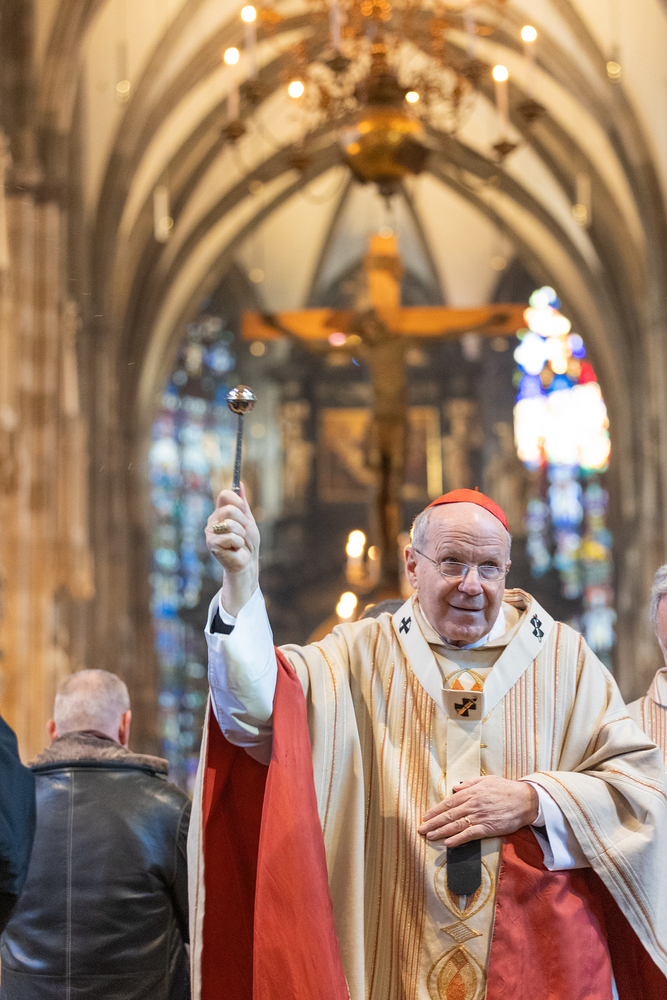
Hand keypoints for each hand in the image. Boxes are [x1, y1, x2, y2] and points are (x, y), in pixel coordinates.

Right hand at [205, 485, 259, 614]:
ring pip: (231, 525)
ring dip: (241, 535)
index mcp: (221, 512)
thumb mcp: (248, 520)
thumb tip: (240, 484)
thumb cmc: (248, 542)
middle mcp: (213, 520)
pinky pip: (231, 537)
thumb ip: (243, 504)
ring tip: (239, 542)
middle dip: (243, 521)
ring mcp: (211, 532)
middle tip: (243, 532)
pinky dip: (238, 544)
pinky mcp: (212, 544)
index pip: (224, 495)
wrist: (248, 562)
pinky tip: (235, 549)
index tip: (243, 507)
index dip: (235, 499)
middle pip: (230, 509)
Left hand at [418, 776, 538, 847]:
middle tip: (421, 829)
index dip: (435, 810)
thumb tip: (455, 787)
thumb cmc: (506, 789)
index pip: (448, 803)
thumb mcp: (487, 779)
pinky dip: (458, 839)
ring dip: (441, 832)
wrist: (525, 800)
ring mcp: (479, 816)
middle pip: (448, 815)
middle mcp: (472, 804)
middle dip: (433, 823)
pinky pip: (469, 834)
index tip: (425, 816)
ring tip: (430, 836)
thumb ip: (469, 783)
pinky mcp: (488, 828)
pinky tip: (448, 843)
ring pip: (455, 825)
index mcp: (471, 792)